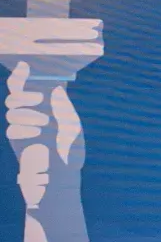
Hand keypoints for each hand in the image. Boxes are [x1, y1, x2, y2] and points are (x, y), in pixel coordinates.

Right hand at [7, 63, 83, 207]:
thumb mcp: (69, 123)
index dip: (22, 77)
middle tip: (41, 100)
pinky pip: (12, 130)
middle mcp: (29, 116)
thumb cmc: (69, 149)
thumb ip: (60, 105)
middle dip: (24, 95)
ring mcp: (22, 129)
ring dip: (27, 114)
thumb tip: (56, 85)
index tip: (26, 66)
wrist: (62, 175)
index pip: (27, 89)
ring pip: (11, 112)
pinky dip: (24, 129)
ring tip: (44, 122)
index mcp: (42, 108)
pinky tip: (37, 134)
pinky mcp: (17, 142)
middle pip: (14, 98)